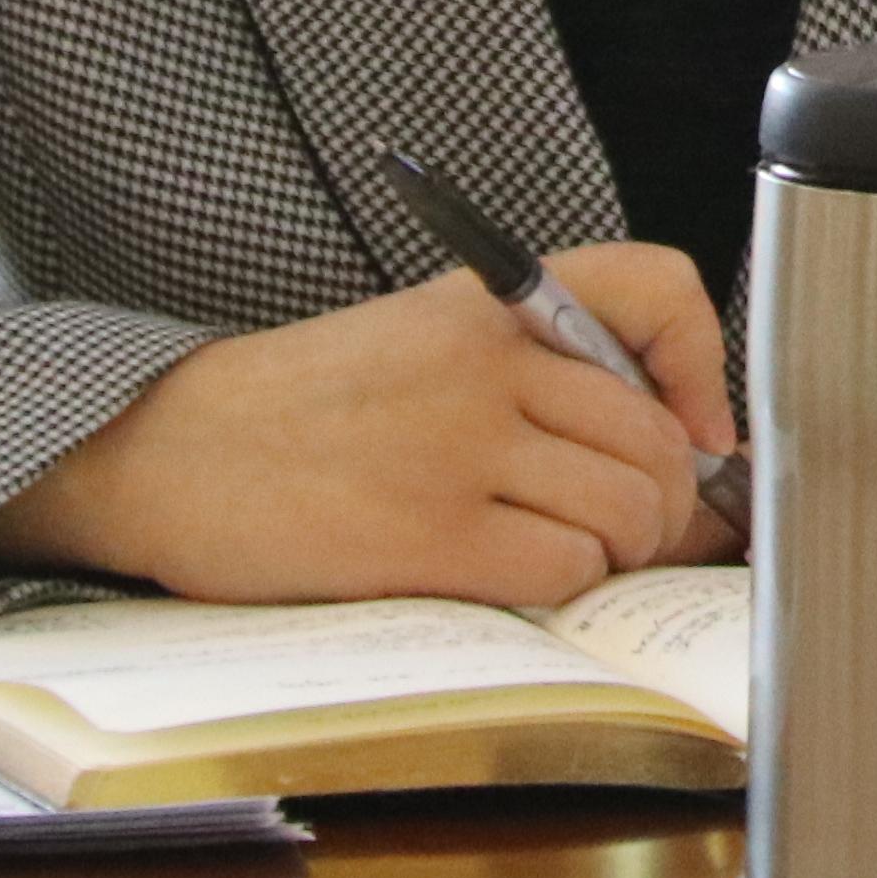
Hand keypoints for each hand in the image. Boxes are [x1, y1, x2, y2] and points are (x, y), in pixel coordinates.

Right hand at [0, 247, 738, 605]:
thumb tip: (680, 449)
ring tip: (563, 556)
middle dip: (669, 504)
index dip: (705, 366)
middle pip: (659, 438)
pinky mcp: (431, 535)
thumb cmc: (304, 411)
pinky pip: (564, 570)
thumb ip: (535, 373)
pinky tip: (512, 580)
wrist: (171, 453)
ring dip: (617, 554)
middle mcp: (489, 362)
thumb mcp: (424, 342)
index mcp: (492, 303)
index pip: (659, 287)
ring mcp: (461, 448)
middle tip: (631, 532)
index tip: (696, 425)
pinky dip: (562, 590)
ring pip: (628, 510)